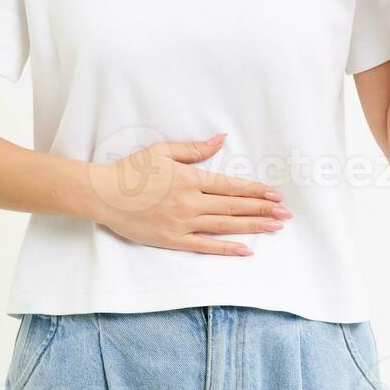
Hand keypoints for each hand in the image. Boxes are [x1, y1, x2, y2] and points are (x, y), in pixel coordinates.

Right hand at [86, 133, 291, 255]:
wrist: (103, 194)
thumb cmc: (131, 170)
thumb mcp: (163, 151)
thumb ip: (195, 148)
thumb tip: (222, 139)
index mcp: (190, 178)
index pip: (231, 186)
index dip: (256, 191)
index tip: (275, 194)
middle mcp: (190, 202)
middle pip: (234, 207)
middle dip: (263, 210)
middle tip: (286, 214)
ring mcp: (182, 223)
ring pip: (225, 226)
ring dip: (253, 227)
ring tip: (274, 228)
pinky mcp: (172, 240)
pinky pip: (205, 246)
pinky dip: (227, 248)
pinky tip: (246, 249)